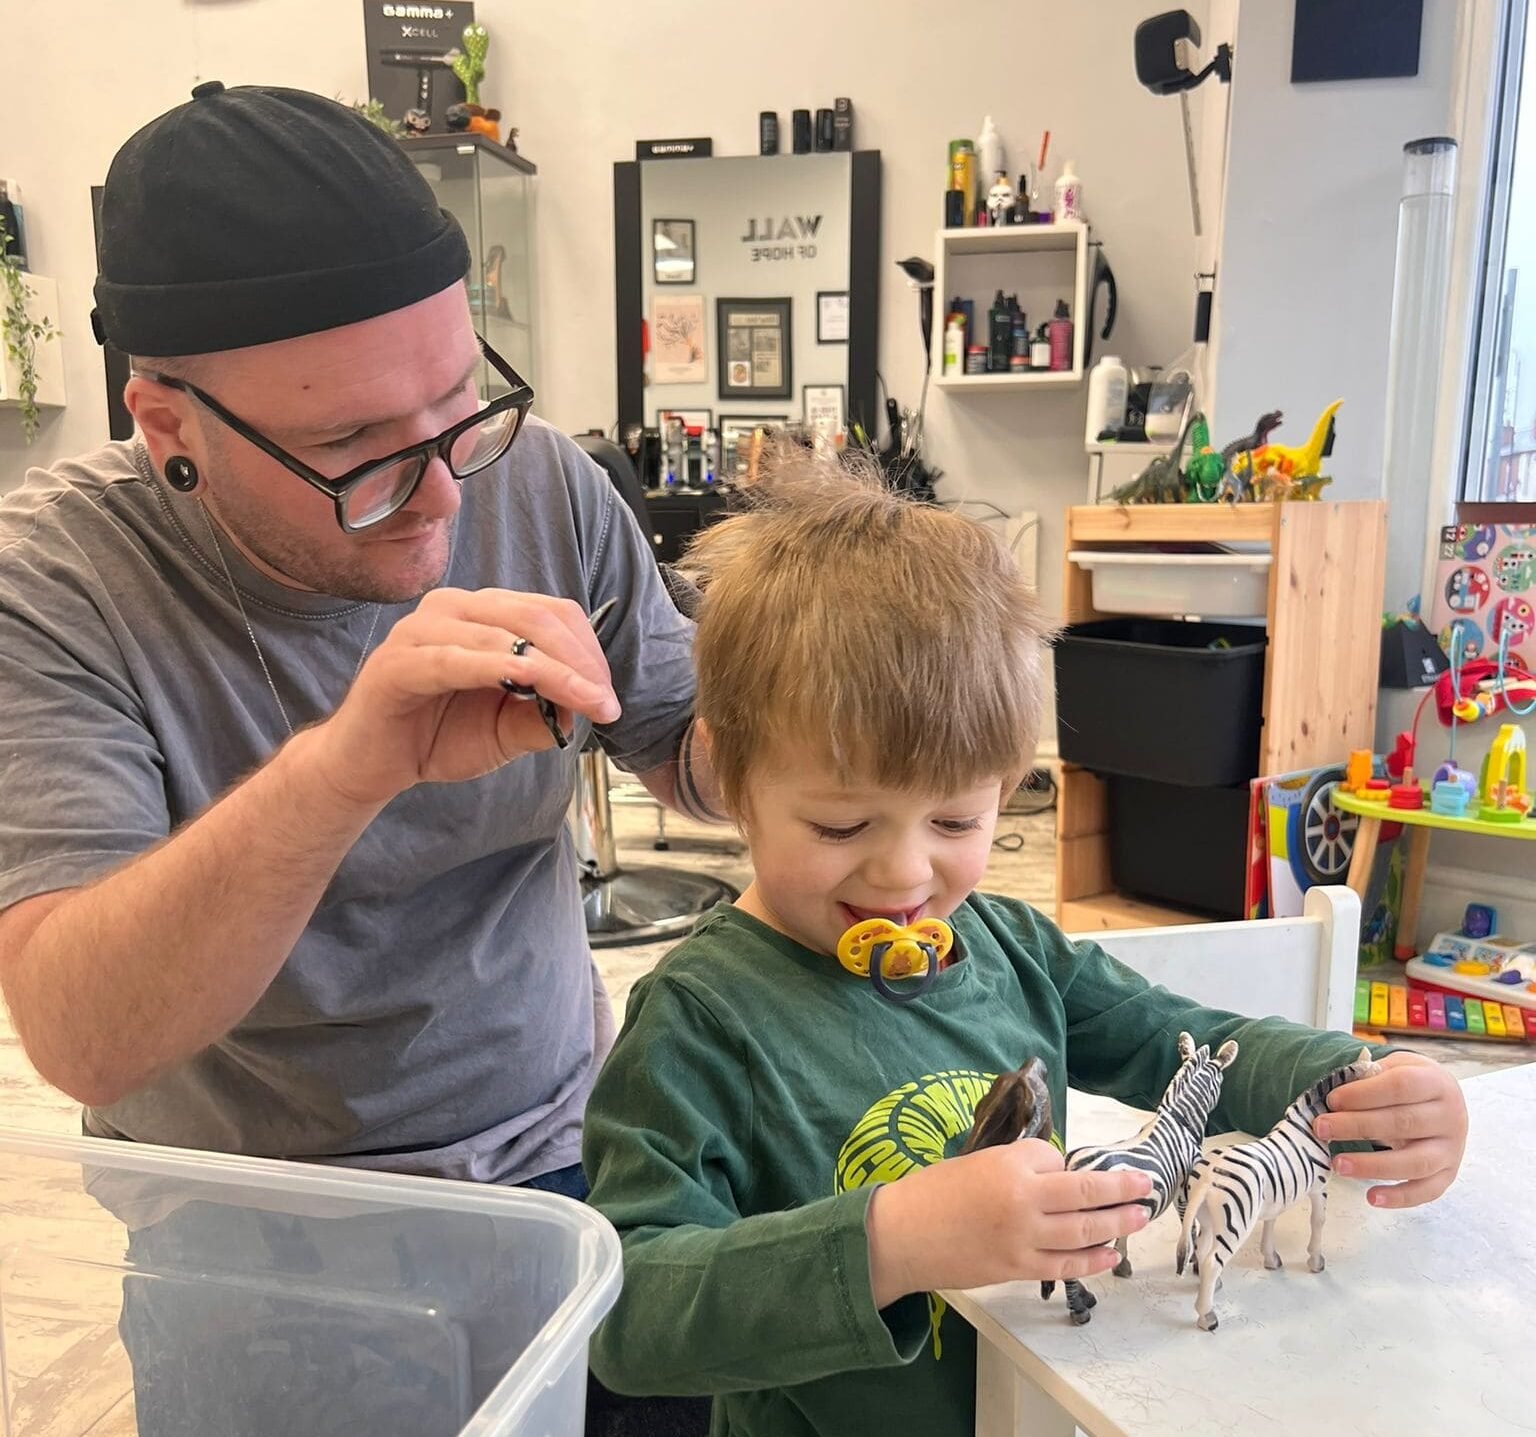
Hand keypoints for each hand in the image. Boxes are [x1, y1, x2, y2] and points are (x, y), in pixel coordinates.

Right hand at [308, 588, 622, 805]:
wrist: (372, 764)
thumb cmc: (438, 737)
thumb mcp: (508, 731)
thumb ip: (545, 715)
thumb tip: (584, 706)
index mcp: (484, 614)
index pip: (552, 613)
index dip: (589, 650)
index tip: (609, 696)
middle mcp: (454, 608)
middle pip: (536, 617)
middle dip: (581, 661)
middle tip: (605, 703)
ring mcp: (422, 630)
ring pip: (504, 634)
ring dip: (554, 668)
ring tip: (584, 701)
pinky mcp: (397, 662)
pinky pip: (455, 659)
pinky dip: (497, 666)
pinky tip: (527, 681)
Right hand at [865, 1139, 1151, 1307]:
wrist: (902, 1236)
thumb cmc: (934, 1192)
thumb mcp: (976, 1162)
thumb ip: (1017, 1168)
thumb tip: (1055, 1175)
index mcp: (1010, 1167)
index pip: (1056, 1159)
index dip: (1063, 1162)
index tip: (1062, 1166)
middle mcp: (1024, 1202)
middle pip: (1084, 1194)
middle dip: (1119, 1190)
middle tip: (1146, 1186)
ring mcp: (1024, 1240)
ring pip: (1082, 1231)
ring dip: (1115, 1224)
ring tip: (1139, 1216)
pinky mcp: (1018, 1269)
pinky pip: (1065, 1265)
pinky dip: (1091, 1259)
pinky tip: (1109, 1254)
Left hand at [1315, 1051, 1467, 1208]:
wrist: (1444, 1101)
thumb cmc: (1409, 1084)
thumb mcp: (1394, 1068)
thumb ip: (1369, 1077)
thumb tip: (1336, 1099)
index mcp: (1436, 1083)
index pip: (1401, 1086)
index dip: (1363, 1094)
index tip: (1332, 1100)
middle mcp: (1450, 1117)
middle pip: (1403, 1123)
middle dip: (1357, 1126)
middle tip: (1322, 1129)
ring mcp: (1452, 1149)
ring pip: (1415, 1162)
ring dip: (1373, 1165)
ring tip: (1338, 1164)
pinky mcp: (1448, 1175)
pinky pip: (1426, 1191)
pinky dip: (1399, 1197)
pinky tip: (1371, 1198)